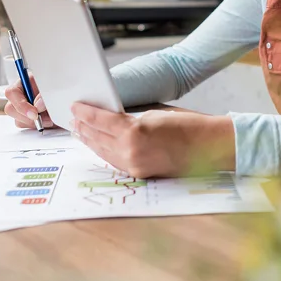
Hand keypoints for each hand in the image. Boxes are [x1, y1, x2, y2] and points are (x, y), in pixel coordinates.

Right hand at [3, 74, 55, 128]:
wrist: (65, 97)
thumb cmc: (57, 87)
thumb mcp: (52, 87)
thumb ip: (44, 95)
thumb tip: (37, 105)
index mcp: (23, 83)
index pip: (12, 93)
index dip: (21, 105)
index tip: (34, 114)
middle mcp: (19, 96)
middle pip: (11, 109)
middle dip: (28, 117)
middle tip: (45, 118)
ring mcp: (21, 108)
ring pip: (18, 120)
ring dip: (34, 123)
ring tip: (50, 119)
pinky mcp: (26, 119)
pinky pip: (26, 126)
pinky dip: (37, 126)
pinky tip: (47, 121)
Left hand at [71, 103, 235, 178]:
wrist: (208, 146)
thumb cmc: (187, 124)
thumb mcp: (154, 113)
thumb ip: (130, 118)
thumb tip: (111, 118)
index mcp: (133, 131)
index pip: (101, 120)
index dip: (86, 113)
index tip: (75, 106)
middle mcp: (130, 151)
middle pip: (98, 138)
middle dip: (84, 128)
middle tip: (72, 119)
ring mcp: (135, 165)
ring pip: (104, 152)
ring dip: (91, 142)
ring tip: (80, 132)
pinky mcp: (140, 173)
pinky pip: (116, 161)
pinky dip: (105, 152)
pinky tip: (99, 146)